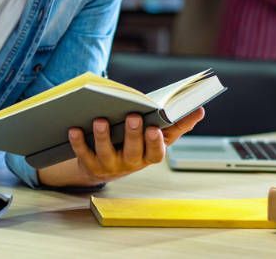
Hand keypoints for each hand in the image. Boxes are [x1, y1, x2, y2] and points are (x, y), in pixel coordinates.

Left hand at [67, 108, 204, 183]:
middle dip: (134, 134)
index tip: (156, 127)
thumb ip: (176, 124)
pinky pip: (84, 154)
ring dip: (104, 136)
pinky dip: (78, 142)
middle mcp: (132, 163)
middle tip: (133, 116)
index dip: (157, 141)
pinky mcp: (91, 166)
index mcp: (150, 155)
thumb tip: (200, 110)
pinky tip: (74, 128)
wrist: (105, 165)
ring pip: (108, 153)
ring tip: (100, 120)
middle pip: (134, 151)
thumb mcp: (157, 136)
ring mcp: (111, 166)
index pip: (158, 150)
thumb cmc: (136, 143)